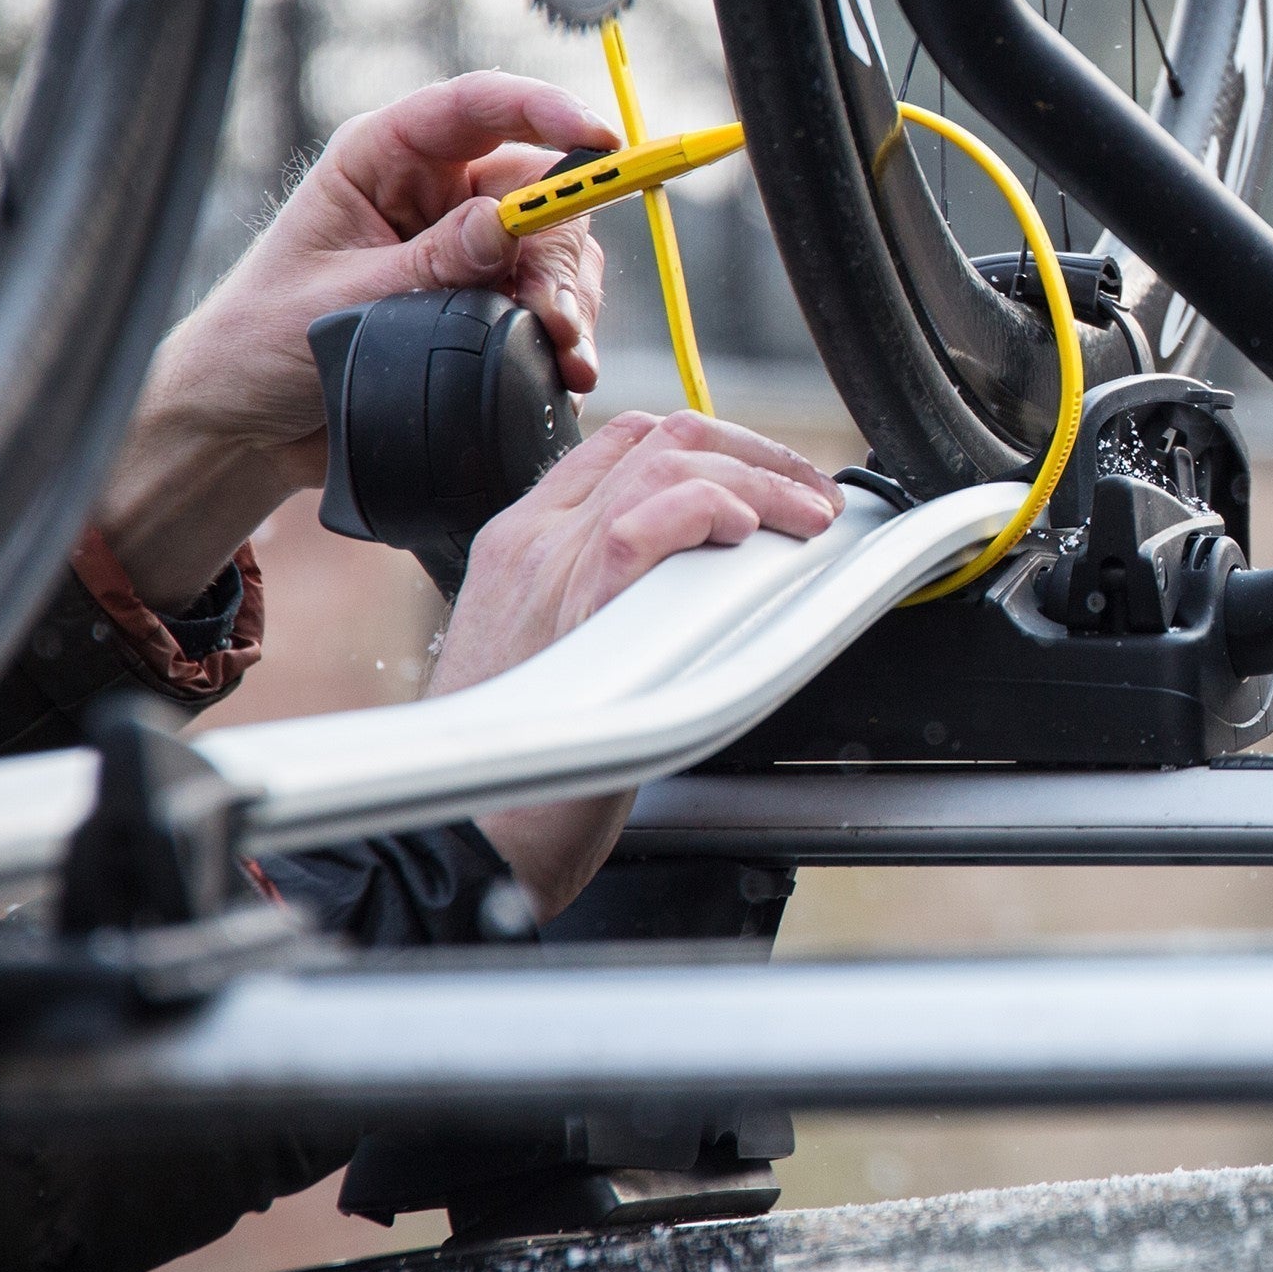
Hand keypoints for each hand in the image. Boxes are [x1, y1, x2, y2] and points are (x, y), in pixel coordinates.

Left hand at [95, 72, 618, 606]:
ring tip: (563, 352)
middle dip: (561, 247)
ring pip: (556, 246)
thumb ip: (432, 262)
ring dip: (570, 297)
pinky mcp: (483, 299)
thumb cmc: (261, 342)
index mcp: (383, 157)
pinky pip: (550, 298)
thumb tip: (512, 222)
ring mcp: (464, 246)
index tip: (601, 141)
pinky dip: (567, 332)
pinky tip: (563, 368)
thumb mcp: (342, 300)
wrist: (245, 425)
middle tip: (558, 312)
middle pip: (537, 186)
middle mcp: (434, 190)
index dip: (546, 111)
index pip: (477, 107)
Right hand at [432, 409, 844, 919]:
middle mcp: (533, 541)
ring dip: (759, 477)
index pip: (620, 442)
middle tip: (807, 493)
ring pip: (666, 461)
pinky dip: (713, 509)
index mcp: (521, 544)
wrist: (465, 835)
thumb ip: (604, 603)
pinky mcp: (576, 607)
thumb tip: (695, 593)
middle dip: (752, 451)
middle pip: (658, 436)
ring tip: (806, 514)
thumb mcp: (548, 657)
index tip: (764, 476)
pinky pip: (648, 518)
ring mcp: (549, 567)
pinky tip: (751, 532)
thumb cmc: (519, 774)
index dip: (708, 442)